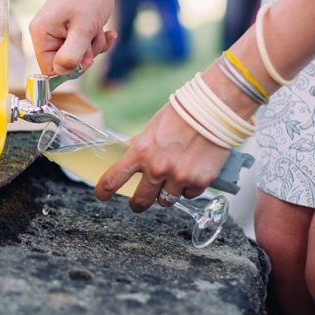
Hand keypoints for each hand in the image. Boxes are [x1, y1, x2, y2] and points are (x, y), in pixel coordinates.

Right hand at [29, 0, 118, 74]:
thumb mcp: (83, 28)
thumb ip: (72, 54)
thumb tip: (61, 73)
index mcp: (41, 33)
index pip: (49, 68)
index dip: (70, 68)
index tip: (87, 59)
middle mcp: (45, 33)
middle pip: (64, 62)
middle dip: (85, 55)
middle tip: (96, 38)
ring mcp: (57, 30)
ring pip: (76, 55)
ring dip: (93, 47)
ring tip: (99, 30)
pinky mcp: (69, 28)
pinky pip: (83, 45)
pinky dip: (96, 41)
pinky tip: (107, 32)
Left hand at [94, 103, 230, 212]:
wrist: (213, 111)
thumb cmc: (181, 115)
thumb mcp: (151, 129)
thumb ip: (139, 146)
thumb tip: (126, 155)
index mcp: (140, 152)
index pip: (113, 179)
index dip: (104, 191)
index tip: (101, 195)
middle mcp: (157, 168)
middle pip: (140, 201)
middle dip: (138, 203)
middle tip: (139, 201)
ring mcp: (179, 177)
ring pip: (165, 201)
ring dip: (167, 193)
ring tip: (173, 179)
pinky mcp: (199, 182)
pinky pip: (189, 195)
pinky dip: (188, 187)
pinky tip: (192, 172)